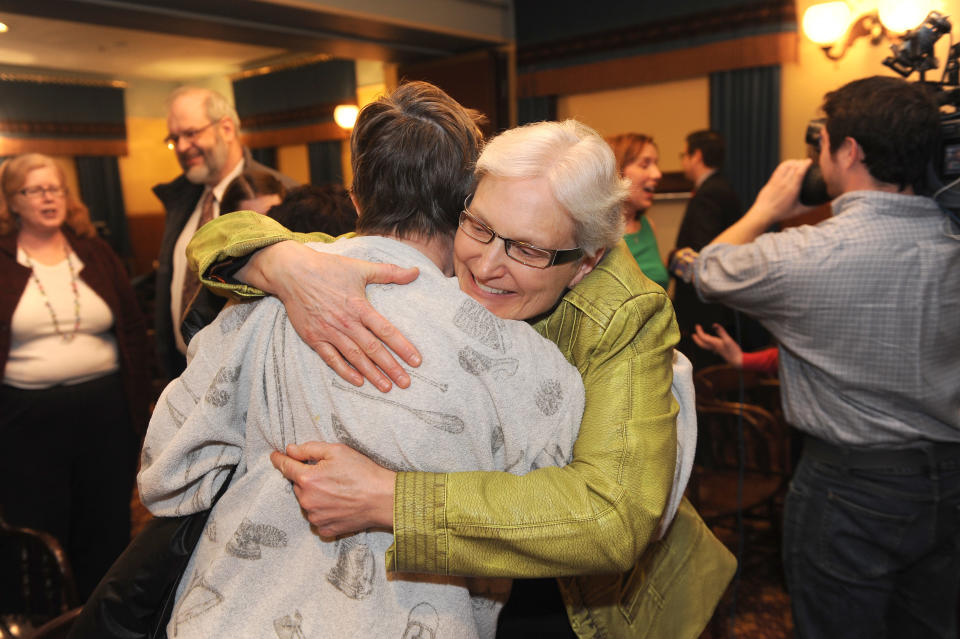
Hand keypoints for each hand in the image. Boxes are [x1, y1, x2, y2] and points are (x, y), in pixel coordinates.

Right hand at [241, 241, 421, 390]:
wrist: (292, 272)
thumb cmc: (328, 268)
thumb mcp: (361, 267)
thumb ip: (390, 272)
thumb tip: (416, 271)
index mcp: (359, 306)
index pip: (385, 331)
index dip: (402, 347)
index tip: (416, 361)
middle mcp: (346, 322)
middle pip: (373, 349)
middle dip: (391, 367)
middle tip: (405, 383)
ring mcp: (329, 332)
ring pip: (354, 357)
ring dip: (371, 374)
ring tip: (386, 387)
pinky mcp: (314, 338)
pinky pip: (331, 359)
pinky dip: (344, 371)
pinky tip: (358, 381)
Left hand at [271, 442, 395, 536]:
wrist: (383, 498)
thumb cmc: (362, 472)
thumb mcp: (337, 451)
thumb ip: (309, 449)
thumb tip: (290, 450)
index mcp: (308, 479)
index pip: (285, 467)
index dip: (279, 459)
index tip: (275, 456)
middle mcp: (307, 500)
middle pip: (298, 485)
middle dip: (307, 479)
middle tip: (330, 475)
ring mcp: (315, 517)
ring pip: (307, 502)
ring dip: (315, 496)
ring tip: (337, 491)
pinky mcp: (325, 529)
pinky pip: (316, 518)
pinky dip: (323, 511)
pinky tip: (338, 505)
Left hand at [692, 323, 742, 367]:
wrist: (737, 361)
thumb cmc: (733, 351)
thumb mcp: (728, 340)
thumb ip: (721, 332)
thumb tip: (714, 324)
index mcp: (714, 343)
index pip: (703, 337)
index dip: (699, 331)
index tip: (697, 325)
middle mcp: (714, 347)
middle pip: (702, 344)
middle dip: (697, 339)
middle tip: (693, 335)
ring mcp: (717, 350)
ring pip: (706, 345)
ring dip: (701, 341)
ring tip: (700, 337)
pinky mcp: (720, 351)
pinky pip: (711, 347)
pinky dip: (708, 343)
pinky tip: (712, 342)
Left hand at [750, 158, 814, 224]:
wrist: (763, 213)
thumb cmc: (781, 213)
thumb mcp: (798, 211)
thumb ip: (811, 207)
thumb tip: (823, 203)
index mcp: (792, 189)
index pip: (800, 171)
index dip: (805, 164)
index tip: (810, 161)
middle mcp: (784, 183)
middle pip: (794, 166)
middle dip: (801, 162)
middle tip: (806, 162)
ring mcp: (777, 181)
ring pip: (786, 166)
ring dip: (793, 162)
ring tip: (799, 162)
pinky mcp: (771, 181)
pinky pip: (779, 169)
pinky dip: (785, 164)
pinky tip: (789, 165)